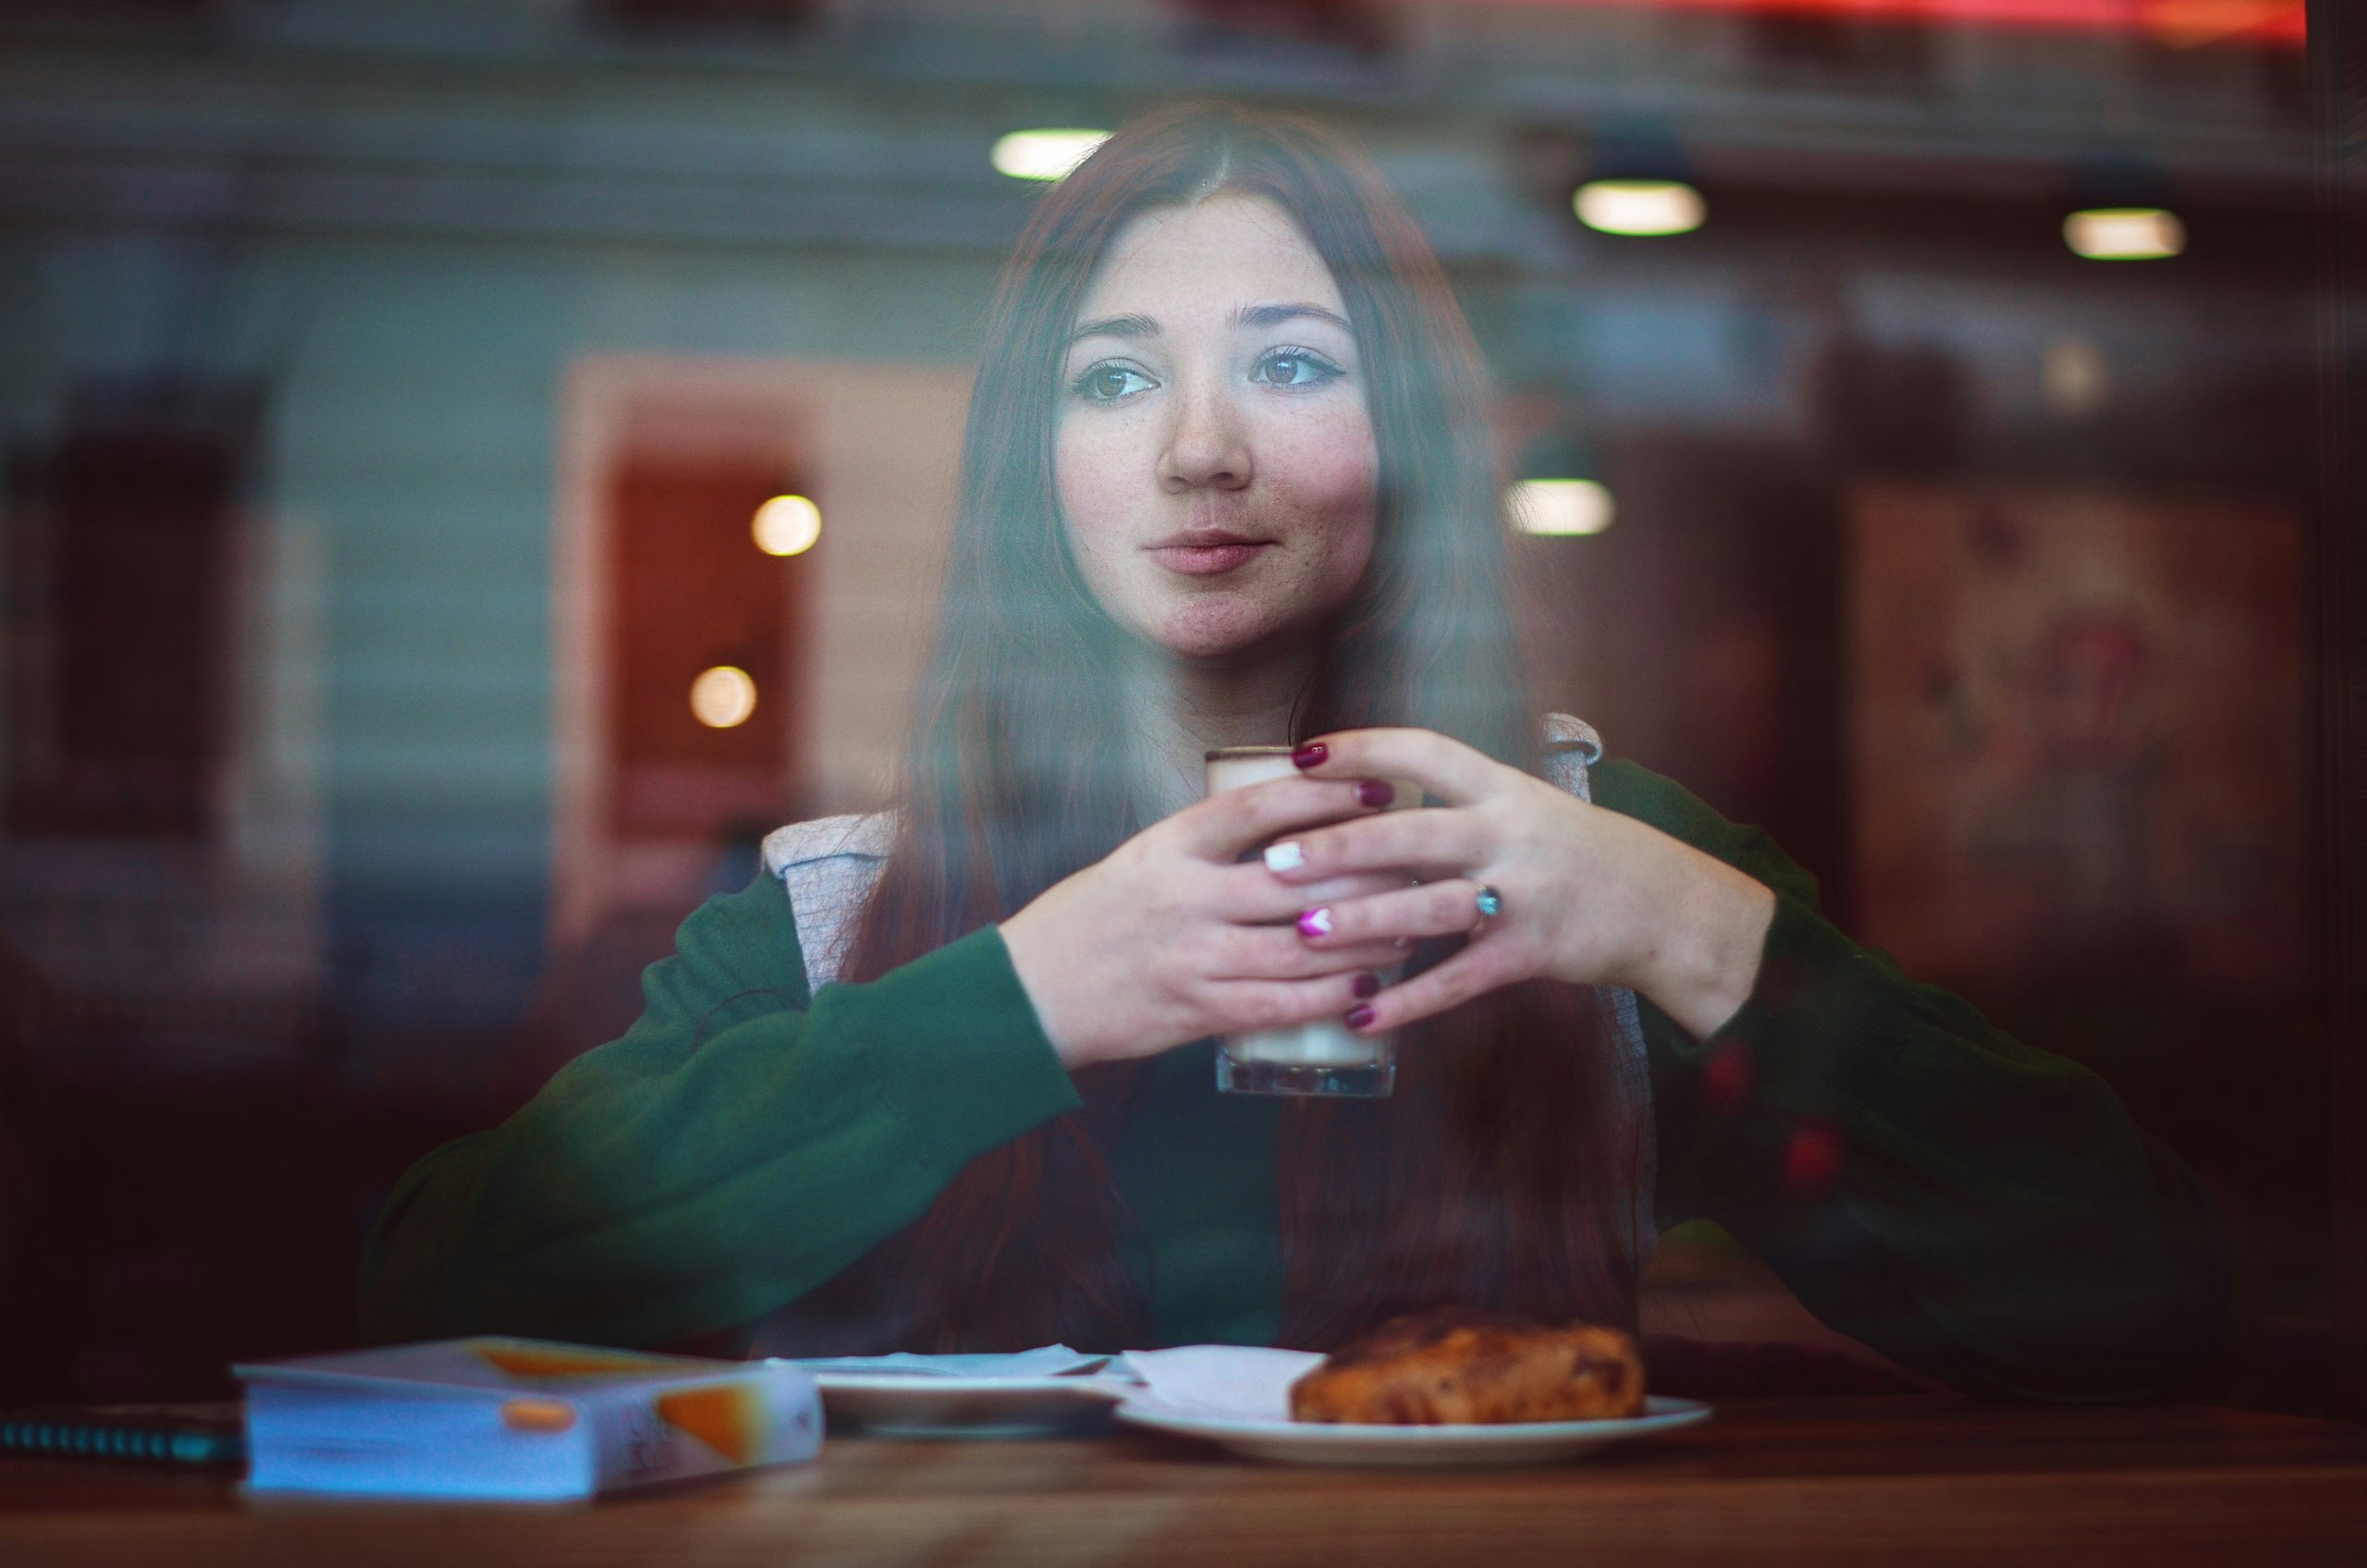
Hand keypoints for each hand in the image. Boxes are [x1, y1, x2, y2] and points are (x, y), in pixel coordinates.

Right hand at [999, 775, 1415, 1069]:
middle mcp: (1184, 896)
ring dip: (1364, 938)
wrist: (1029, 994)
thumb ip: (1206, 848)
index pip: (1260, 807)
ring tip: (1409, 928)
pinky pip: (1278, 1003)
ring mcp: (1191, 956)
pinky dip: (1328, 996)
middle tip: (1420, 866)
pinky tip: (1365, 987)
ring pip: (1299, 945)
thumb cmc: (1089, 921)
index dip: (1326, 796)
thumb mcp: (1139, 862)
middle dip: (1368, 872)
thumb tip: (1290, 830)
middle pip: (1297, 877)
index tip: (1379, 790)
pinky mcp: (1195, 1010)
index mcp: (1169, 847)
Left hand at [1270, 729, 1776, 1039]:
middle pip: (1413, 831)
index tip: (1303, 755)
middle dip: (1339, 845)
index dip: (1363, 750)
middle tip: (1276, 860)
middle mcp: (1509, 832)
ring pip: (1430, 905)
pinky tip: (1361, 1015)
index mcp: (1501, 787)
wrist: (1663, 903)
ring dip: (1363, 921)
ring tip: (1303, 935)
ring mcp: (1523, 893)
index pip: (1423, 751)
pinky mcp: (1532, 951)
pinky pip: (1459, 979)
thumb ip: (1456, 801)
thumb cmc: (1576, 851)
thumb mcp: (1523, 806)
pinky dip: (1408, 1000)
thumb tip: (1366, 795)